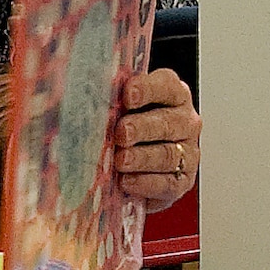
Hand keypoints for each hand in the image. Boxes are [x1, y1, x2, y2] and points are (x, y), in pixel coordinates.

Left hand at [114, 69, 200, 210]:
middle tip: (121, 133)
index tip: (127, 95)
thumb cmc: (128, 127)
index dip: (148, 89)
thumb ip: (111, 100)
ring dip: (142, 158)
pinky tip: (127, 181)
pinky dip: (146, 183)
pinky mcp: (182, 180)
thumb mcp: (120, 108)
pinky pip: (167, 183)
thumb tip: (81, 95)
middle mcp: (185, 121)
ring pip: (167, 154)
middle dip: (142, 127)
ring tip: (120, 160)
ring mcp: (187, 152)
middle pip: (167, 123)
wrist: (141, 165)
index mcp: (173, 94)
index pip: (165, 86)